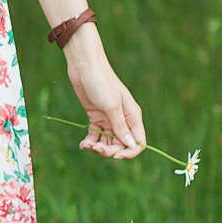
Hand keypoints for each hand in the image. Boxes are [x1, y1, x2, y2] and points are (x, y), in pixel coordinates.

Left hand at [63, 28, 144, 158]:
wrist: (84, 66)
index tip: (116, 156)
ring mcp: (109, 119)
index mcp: (132, 116)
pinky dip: (90, 142)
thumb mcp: (112, 105)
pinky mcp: (96, 118)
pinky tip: (83, 144)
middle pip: (121, 145)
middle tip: (96, 148)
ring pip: (108, 142)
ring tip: (87, 146)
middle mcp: (122, 120)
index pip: (138, 142)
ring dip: (99, 148)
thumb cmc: (101, 82)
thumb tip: (130, 145)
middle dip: (110, 151)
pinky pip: (96, 136)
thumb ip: (120, 126)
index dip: (129, 152)